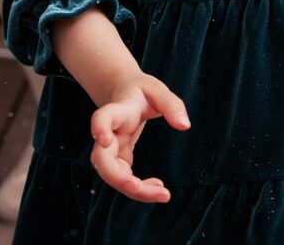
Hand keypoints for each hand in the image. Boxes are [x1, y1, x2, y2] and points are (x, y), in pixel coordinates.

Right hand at [90, 73, 189, 202]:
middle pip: (101, 158)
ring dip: (132, 189)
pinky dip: (139, 188)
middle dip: (116, 177)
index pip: (102, 117)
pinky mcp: (119, 157)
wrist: (125, 92)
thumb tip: (184, 126)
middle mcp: (110, 132)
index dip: (99, 128)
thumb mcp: (158, 90)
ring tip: (162, 193)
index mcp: (118, 110)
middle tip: (138, 187)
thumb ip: (172, 105)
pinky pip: (123, 178)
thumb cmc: (141, 91)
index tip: (103, 139)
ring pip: (111, 174)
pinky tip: (158, 188)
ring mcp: (111, 147)